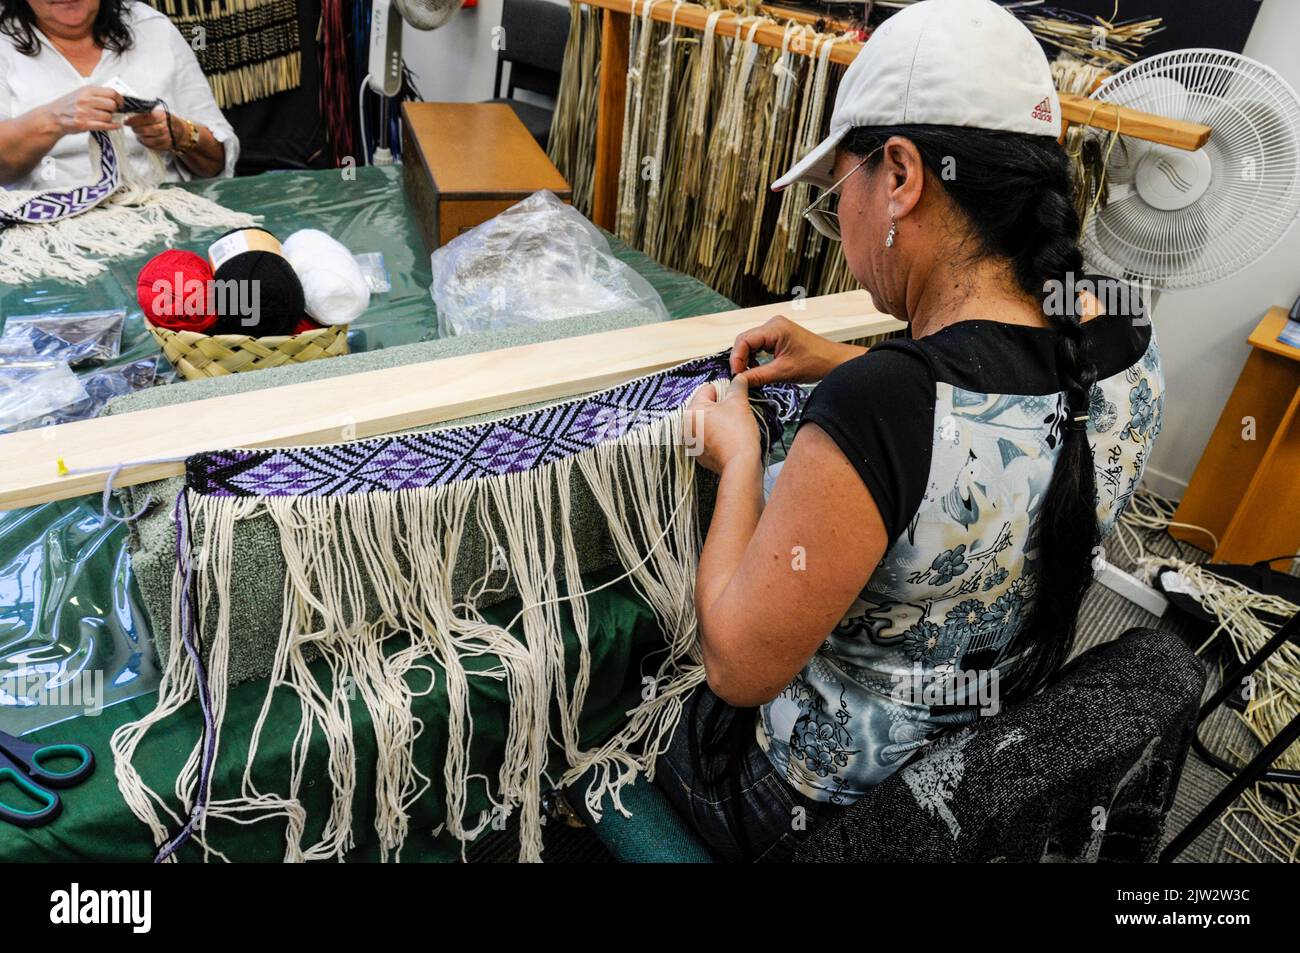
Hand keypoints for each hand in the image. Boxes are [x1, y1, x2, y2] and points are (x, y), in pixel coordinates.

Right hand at [44, 86, 123, 135]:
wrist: (53, 117)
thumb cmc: (69, 105)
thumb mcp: (81, 93)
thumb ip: (97, 94)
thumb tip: (116, 98)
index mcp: (87, 90)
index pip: (112, 93)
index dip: (119, 99)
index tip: (121, 104)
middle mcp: (86, 100)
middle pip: (112, 105)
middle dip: (115, 110)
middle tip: (112, 112)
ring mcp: (84, 112)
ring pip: (109, 116)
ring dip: (110, 119)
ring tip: (105, 118)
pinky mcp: (84, 124)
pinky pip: (105, 125)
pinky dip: (113, 126)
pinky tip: (115, 125)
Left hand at [125, 107, 179, 152]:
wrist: (180, 131)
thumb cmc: (166, 121)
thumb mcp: (158, 113)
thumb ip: (145, 114)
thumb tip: (129, 114)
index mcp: (162, 117)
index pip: (146, 118)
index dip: (134, 120)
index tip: (126, 121)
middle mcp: (165, 127)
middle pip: (146, 130)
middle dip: (136, 129)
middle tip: (132, 127)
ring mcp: (166, 138)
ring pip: (148, 140)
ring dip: (140, 137)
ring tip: (138, 133)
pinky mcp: (165, 146)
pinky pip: (151, 146)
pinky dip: (145, 142)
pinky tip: (144, 138)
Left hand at [685, 376, 760, 475]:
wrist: (740, 464)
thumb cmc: (738, 433)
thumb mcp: (739, 403)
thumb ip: (737, 386)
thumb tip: (739, 377)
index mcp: (692, 410)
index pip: (708, 389)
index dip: (724, 391)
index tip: (734, 398)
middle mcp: (686, 426)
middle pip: (705, 406)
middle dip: (720, 407)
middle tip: (735, 413)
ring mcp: (691, 442)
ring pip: (706, 422)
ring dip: (718, 421)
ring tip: (732, 427)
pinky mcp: (699, 454)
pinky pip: (707, 438)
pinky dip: (716, 436)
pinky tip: (728, 439)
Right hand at [730, 316, 863, 386]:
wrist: (833, 361)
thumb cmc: (815, 362)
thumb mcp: (783, 372)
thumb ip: (758, 376)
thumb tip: (738, 381)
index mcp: (775, 328)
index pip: (744, 340)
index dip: (736, 358)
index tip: (736, 375)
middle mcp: (773, 325)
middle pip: (745, 340)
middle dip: (740, 359)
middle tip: (739, 377)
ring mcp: (775, 330)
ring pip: (751, 344)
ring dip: (747, 359)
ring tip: (747, 375)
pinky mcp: (778, 337)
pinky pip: (759, 346)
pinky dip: (754, 358)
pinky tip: (756, 369)